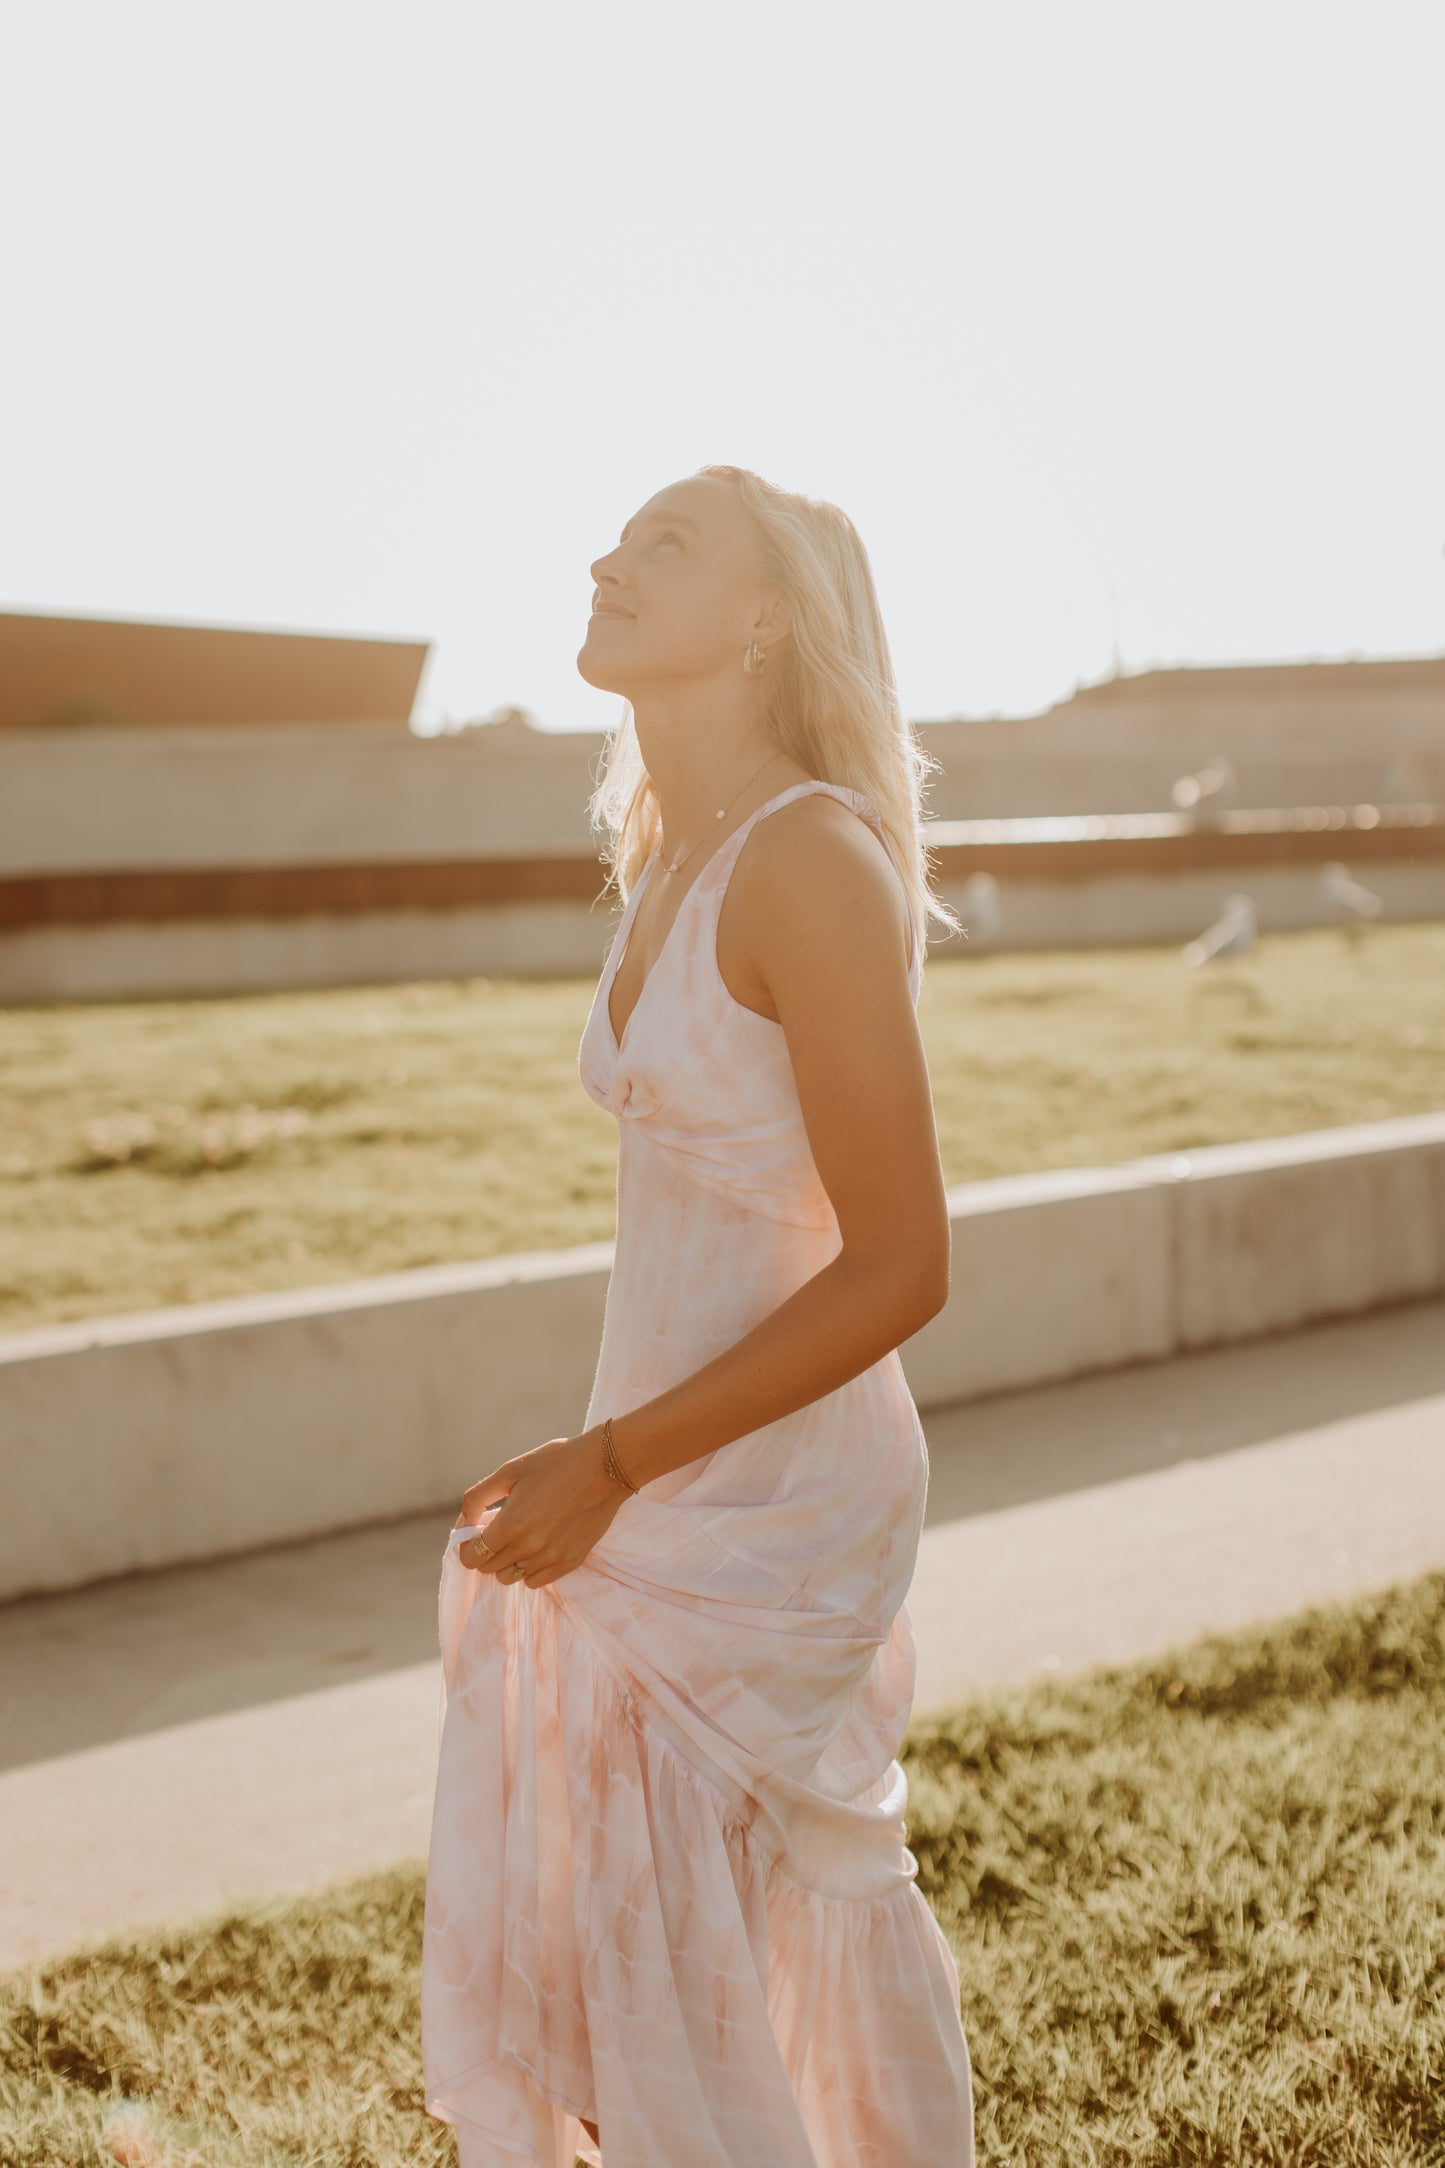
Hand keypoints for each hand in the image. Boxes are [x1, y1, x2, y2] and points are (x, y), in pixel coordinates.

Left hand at [454, 1428, 627, 1587]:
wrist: (606, 1467)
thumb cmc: (556, 1463)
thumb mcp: (510, 1470)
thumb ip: (478, 1497)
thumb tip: (464, 1521)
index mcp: (511, 1525)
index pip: (472, 1557)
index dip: (466, 1548)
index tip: (473, 1536)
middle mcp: (529, 1548)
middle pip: (489, 1569)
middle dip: (486, 1551)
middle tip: (497, 1530)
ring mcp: (551, 1559)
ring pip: (511, 1577)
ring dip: (507, 1561)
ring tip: (519, 1537)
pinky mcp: (570, 1563)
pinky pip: (535, 1581)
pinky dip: (529, 1568)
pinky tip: (537, 1545)